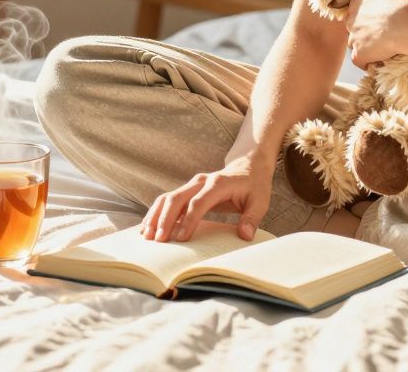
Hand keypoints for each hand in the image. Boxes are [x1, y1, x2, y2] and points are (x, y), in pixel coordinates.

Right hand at [140, 154, 272, 242]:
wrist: (248, 166)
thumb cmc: (254, 185)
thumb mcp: (260, 201)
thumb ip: (252, 218)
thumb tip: (244, 236)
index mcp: (218, 183)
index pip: (198, 202)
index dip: (189, 220)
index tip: (182, 238)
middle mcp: (200, 182)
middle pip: (176, 198)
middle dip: (165, 220)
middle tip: (159, 241)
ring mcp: (191, 185)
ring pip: (167, 198)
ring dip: (155, 216)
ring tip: (146, 236)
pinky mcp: (187, 191)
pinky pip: (167, 201)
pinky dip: (156, 214)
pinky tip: (147, 228)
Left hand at [345, 0, 407, 67]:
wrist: (403, 23)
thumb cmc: (398, 2)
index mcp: (356, 5)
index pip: (354, 10)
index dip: (366, 14)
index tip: (376, 17)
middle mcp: (350, 22)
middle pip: (353, 28)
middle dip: (363, 31)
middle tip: (380, 33)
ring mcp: (354, 40)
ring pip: (355, 44)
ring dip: (365, 46)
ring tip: (380, 48)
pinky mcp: (360, 55)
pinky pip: (359, 61)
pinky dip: (366, 62)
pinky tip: (376, 61)